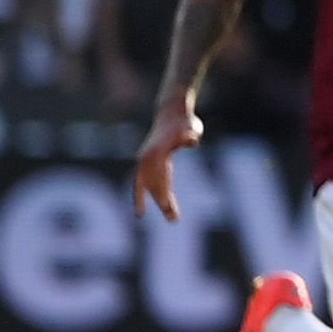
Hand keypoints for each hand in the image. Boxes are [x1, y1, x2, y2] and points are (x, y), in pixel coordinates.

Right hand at [134, 105, 198, 220]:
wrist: (171, 112)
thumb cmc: (183, 122)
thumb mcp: (190, 127)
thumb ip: (190, 135)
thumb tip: (192, 139)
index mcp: (155, 154)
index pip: (160, 178)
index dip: (163, 193)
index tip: (168, 207)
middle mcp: (146, 159)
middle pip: (154, 185)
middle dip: (163, 202)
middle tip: (174, 219)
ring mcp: (144, 161)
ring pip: (149, 187)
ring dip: (158, 201)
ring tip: (172, 217)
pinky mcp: (147, 163)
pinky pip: (141, 183)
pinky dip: (140, 196)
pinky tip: (141, 211)